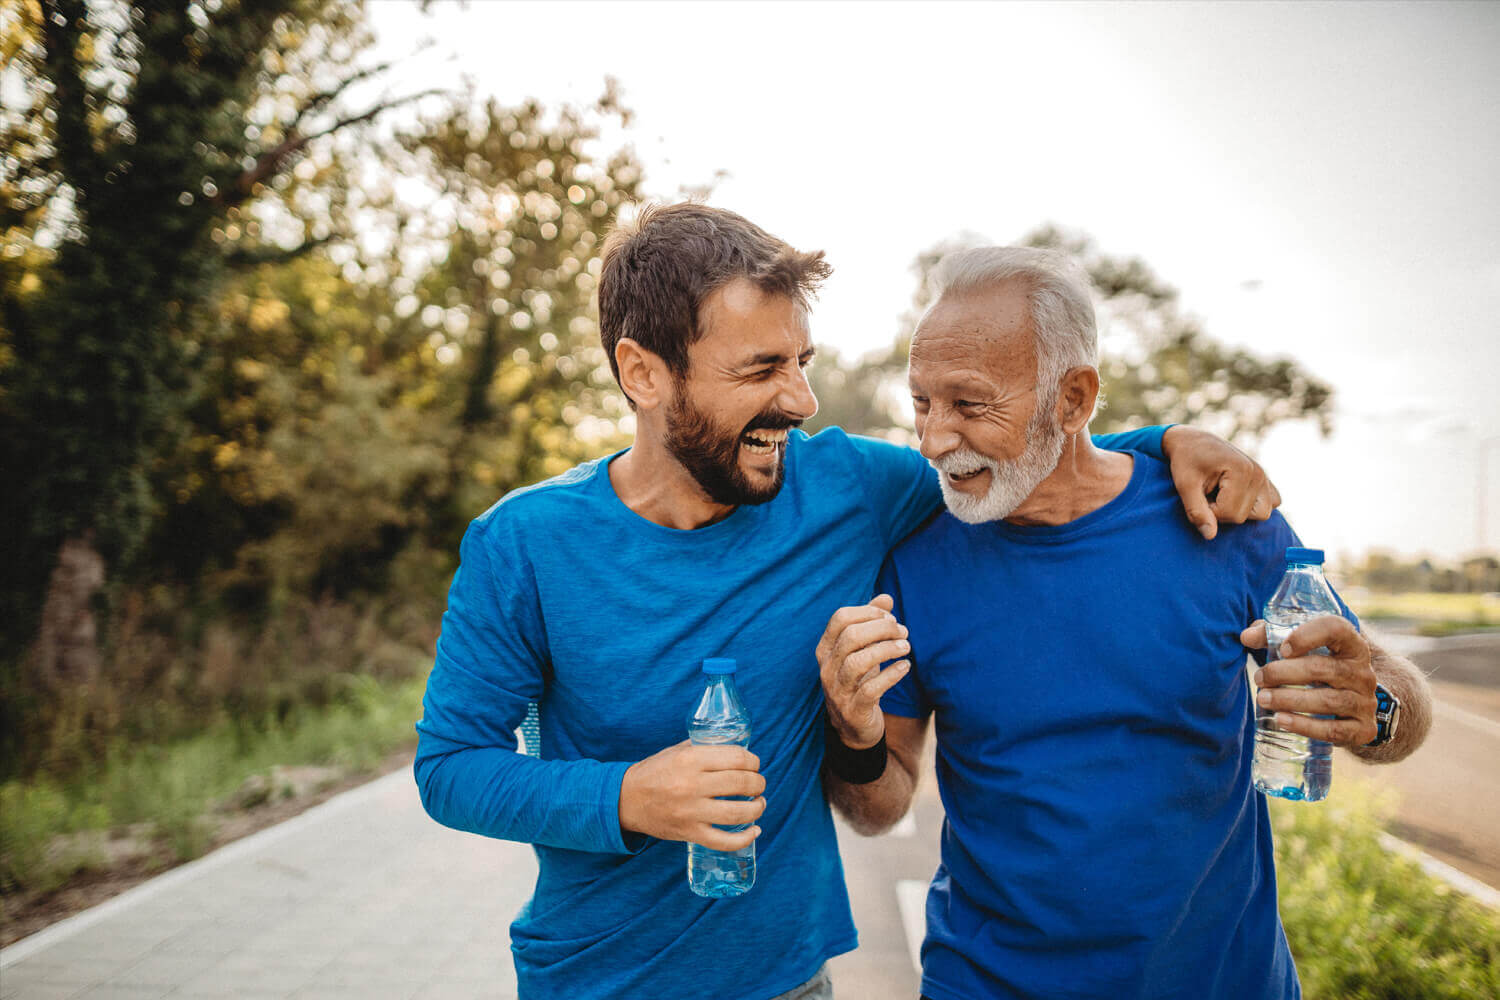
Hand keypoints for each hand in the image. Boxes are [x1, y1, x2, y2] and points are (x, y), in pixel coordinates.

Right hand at [618, 741, 765, 849]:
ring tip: (759, 803)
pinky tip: (754, 831)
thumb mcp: (677, 751)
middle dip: (758, 783)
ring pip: (738, 813)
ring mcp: (691, 812)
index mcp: (690, 760)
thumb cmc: (655, 772)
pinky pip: (724, 841)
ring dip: (757, 808)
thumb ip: (705, 748)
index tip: (755, 765)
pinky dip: (744, 838)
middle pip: (741, 784)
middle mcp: (692, 785)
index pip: (736, 758)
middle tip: (759, 784)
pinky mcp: (690, 833)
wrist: (626, 800)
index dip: (753, 761)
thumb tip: (736, 749)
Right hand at [816, 594, 911, 749]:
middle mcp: (827, 668)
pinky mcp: (853, 710)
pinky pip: (871, 689)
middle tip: (903, 632)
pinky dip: (891, 675)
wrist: (854, 726)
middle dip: (881, 629)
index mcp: (825, 649)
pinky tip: (905, 666)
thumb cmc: (859, 680)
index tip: (890, 617)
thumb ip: (871, 623)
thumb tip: (887, 598)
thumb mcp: (862, 650)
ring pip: (858, 662)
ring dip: (886, 650)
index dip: (868, 612)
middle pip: (851, 637)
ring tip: (906, 647)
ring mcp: (837, 690)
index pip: (840, 618)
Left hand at [1162, 426, 1279, 539]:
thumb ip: (1196, 511)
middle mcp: (1258, 473)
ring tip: (1221, 495)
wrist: (1192, 442)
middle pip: (1244, 516)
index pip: (1230, 514)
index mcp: (1242, 470)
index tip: (1199, 495)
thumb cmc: (1186, 461)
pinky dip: (1254, 505)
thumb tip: (1210, 536)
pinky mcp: (1266, 481)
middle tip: (1208, 494)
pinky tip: (1235, 495)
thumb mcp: (1185, 486)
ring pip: (1261, 514)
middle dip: (1221, 512)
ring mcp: (1264, 477)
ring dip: (1238, 510)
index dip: (1209, 512)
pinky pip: (1272, 503)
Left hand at [1241, 616, 1377, 746]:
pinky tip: (1281, 720)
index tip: (1282, 648)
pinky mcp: (1363, 729)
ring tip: (1262, 698)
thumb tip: (1246, 637)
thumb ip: (1273, 636)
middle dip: (1284, 673)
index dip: (1307, 635)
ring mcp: (1366, 702)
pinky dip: (1305, 726)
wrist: (1353, 707)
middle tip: (1259, 678)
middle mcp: (1363, 672)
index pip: (1337, 629)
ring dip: (1290, 699)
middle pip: (1323, 669)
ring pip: (1328, 701)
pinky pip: (1334, 730)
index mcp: (1351, 645)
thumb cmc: (1320, 668)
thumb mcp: (1303, 649)